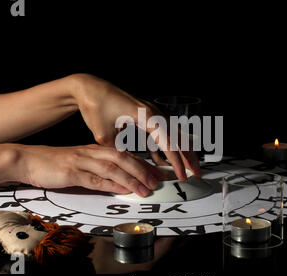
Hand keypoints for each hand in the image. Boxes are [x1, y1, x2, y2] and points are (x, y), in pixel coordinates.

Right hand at [15, 144, 163, 196]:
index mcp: (94, 149)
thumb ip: (98, 171)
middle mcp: (91, 153)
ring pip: (113, 168)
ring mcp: (81, 161)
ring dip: (132, 178)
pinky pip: (95, 179)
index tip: (156, 172)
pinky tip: (124, 190)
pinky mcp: (71, 172)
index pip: (124, 154)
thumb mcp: (79, 163)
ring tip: (146, 188)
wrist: (26, 159)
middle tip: (157, 181)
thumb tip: (120, 181)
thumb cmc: (53, 164)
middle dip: (143, 170)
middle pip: (123, 158)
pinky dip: (112, 185)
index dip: (142, 163)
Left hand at [70, 74, 200, 180]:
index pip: (169, 143)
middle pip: (178, 137)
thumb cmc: (96, 106)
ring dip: (180, 152)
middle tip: (197, 174)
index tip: (182, 176)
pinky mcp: (146, 115)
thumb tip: (130, 172)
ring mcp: (152, 112)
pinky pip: (160, 133)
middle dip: (189, 157)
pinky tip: (161, 161)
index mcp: (147, 116)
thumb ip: (120, 154)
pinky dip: (162, 148)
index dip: (177, 162)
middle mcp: (154, 112)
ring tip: (187, 168)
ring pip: (173, 135)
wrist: (90, 88)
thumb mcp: (105, 136)